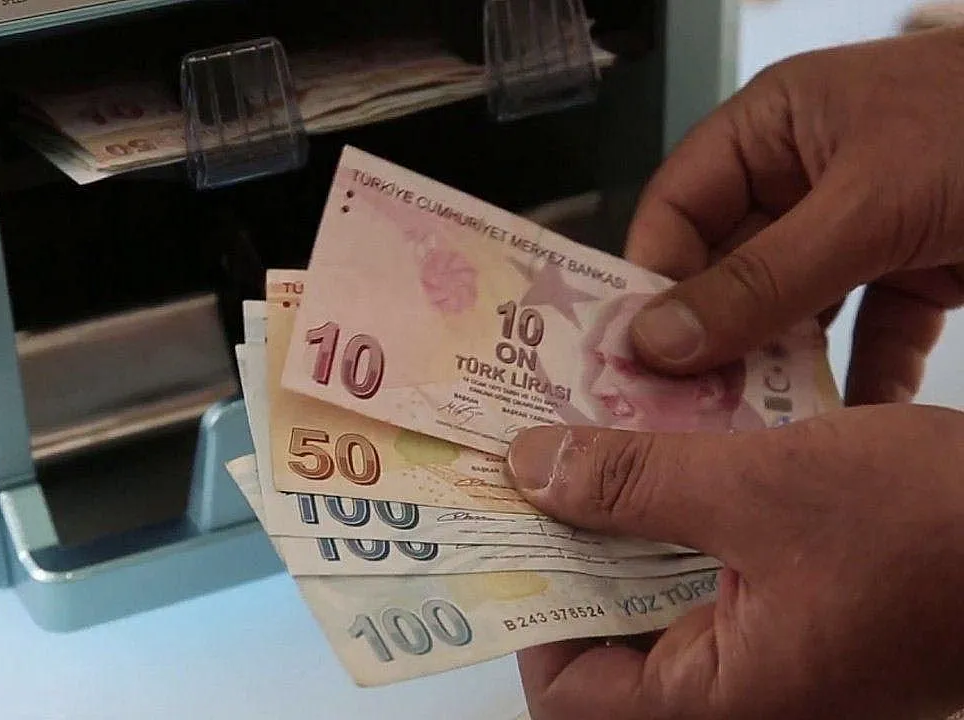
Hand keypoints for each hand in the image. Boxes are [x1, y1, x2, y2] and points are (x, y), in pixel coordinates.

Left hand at [507, 404, 963, 719]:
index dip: (522, 606)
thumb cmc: (946, 533)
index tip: (496, 528)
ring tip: (585, 441)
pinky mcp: (805, 615)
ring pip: (660, 592)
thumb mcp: (764, 488)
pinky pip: (714, 570)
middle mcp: (744, 696)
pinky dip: (683, 514)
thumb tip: (531, 471)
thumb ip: (635, 481)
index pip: (568, 687)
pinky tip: (668, 448)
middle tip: (529, 465)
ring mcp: (778, 659)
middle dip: (568, 545)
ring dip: (624, 519)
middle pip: (608, 631)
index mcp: (724, 702)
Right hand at [623, 27, 963, 404]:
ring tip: (751, 435)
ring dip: (779, 370)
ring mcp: (861, 225)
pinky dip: (864, 380)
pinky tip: (852, 432)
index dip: (649, 280)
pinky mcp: (917, 268)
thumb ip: (761, 280)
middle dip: (711, 340)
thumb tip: (656, 341)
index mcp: (773, 128)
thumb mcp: (868, 203)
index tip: (632, 360)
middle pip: (728, 268)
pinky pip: (871, 333)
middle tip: (683, 415)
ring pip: (793, 309)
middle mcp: (803, 176)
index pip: (677, 208)